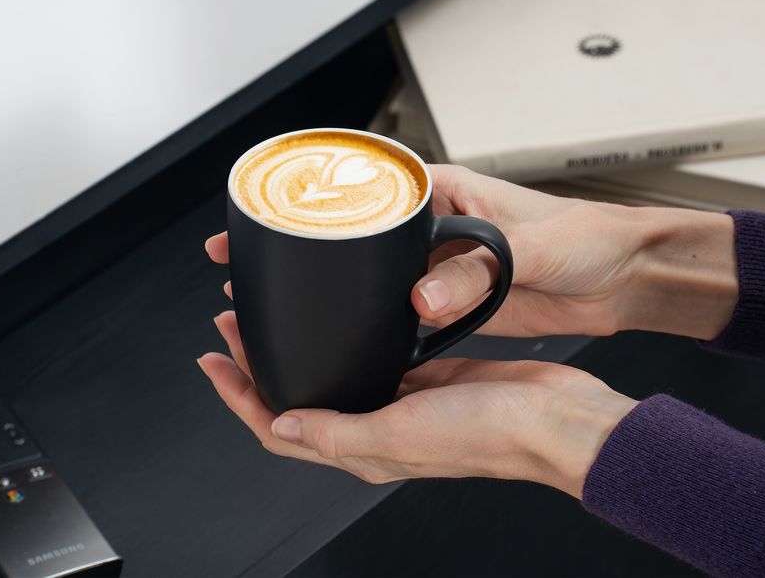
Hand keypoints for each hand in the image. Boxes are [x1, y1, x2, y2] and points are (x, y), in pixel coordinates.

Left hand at [198, 311, 636, 497]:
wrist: (552, 417)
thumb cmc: (490, 432)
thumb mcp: (401, 434)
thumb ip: (339, 431)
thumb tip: (282, 425)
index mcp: (362, 447)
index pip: (278, 428)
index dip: (237, 397)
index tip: (211, 360)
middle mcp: (375, 425)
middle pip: (297, 398)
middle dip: (257, 367)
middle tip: (231, 327)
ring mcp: (400, 399)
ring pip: (330, 375)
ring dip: (296, 351)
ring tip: (271, 320)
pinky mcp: (426, 374)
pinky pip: (372, 357)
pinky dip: (343, 339)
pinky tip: (338, 316)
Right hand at [207, 164, 737, 339]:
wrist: (621, 276)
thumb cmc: (586, 237)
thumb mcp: (528, 245)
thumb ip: (476, 271)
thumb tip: (424, 301)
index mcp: (438, 193)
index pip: (354, 191)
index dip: (300, 203)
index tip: (254, 218)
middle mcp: (429, 227)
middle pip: (347, 238)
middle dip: (298, 251)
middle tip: (244, 268)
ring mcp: (436, 268)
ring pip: (366, 280)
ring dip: (330, 293)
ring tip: (280, 306)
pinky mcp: (452, 304)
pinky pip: (399, 314)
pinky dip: (373, 324)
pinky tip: (344, 336)